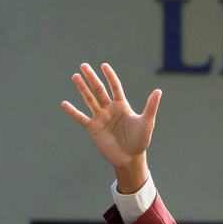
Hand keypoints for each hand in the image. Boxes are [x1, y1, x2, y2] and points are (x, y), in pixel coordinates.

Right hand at [61, 62, 161, 192]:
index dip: (110, 76)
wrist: (130, 158)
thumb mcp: (146, 122)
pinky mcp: (93, 128)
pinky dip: (72, 111)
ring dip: (82, 88)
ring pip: (89, 100)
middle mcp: (110, 109)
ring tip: (75, 76)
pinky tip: (64, 103)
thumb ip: (151, 107)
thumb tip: (159, 91)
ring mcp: (100, 118)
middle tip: (84, 65)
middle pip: (99, 90)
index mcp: (122, 106)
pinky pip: (81, 118)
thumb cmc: (140, 140)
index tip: (104, 65)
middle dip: (92, 78)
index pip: (115, 87)